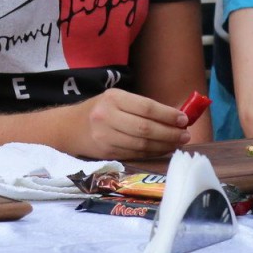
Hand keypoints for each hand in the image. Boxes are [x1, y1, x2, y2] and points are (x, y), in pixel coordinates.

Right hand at [66, 88, 191, 159]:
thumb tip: (174, 116)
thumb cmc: (98, 110)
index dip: (168, 115)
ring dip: (163, 145)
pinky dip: (152, 153)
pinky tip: (162, 150)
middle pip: (145, 129)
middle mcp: (107, 117)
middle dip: (169, 133)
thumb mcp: (115, 99)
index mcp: (113, 98)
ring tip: (177, 143)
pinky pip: (135, 154)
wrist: (68, 127)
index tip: (184, 119)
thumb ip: (140, 106)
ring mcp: (106, 136)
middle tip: (185, 135)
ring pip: (141, 144)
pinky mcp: (107, 152)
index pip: (146, 107)